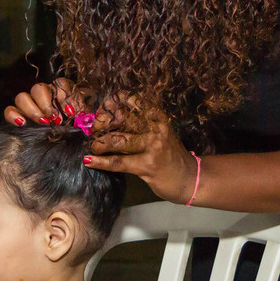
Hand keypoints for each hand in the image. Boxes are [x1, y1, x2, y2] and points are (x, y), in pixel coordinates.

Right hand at [4, 78, 90, 125]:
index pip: (60, 84)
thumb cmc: (75, 129)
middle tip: (55, 119)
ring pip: (21, 97)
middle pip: (37, 88)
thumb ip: (84, 117)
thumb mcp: (83, 122)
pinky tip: (22, 124)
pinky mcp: (17, 116)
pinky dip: (13, 116)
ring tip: (43, 123)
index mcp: (60, 92)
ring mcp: (28, 104)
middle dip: (45, 104)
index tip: (69, 112)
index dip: (63, 96)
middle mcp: (43, 95)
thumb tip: (82, 116)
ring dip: (32, 110)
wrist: (67, 143)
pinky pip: (9, 111)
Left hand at [85, 94, 200, 203]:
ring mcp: (153, 146)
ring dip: (100, 143)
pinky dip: (101, 162)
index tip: (100, 109)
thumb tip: (107, 120)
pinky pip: (118, 162)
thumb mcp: (158, 134)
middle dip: (102, 123)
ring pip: (118, 140)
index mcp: (157, 117)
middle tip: (92, 129)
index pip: (132, 102)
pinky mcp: (147, 165)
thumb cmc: (169, 156)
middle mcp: (156, 128)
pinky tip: (89, 161)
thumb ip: (138, 126)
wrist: (190, 178)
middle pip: (122, 119)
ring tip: (92, 146)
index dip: (112, 104)